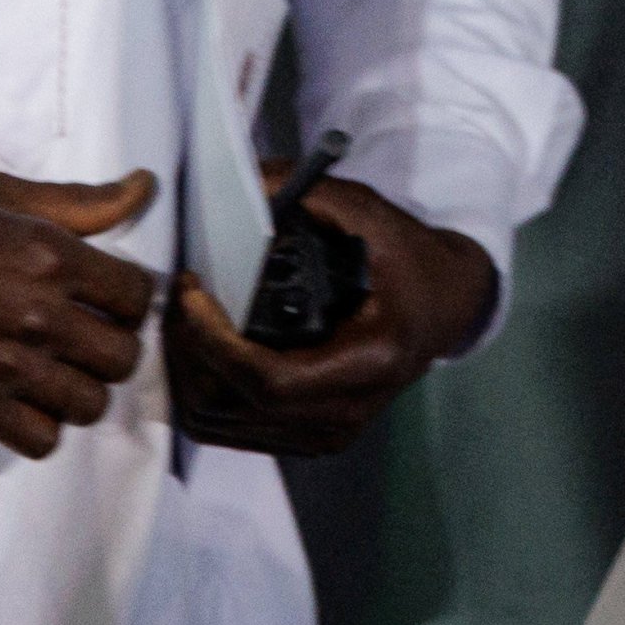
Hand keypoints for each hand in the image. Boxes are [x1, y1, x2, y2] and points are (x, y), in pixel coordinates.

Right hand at [0, 168, 158, 457]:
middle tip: (85, 334)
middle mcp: (38, 315)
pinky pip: (38, 441)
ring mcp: (2, 366)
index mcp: (50, 255)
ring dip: (81, 389)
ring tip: (57, 369)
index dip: (129, 295)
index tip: (107, 295)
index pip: (138, 295)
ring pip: (89, 404)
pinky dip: (41, 427)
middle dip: (112, 344)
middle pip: (123, 356)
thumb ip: (78, 201)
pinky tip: (24, 400)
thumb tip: (144, 186)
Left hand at [163, 172, 498, 456]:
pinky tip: (202, 346)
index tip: (192, 292)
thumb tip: (246, 185)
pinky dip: (199, 388)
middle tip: (179, 297)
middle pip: (229, 404)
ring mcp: (324, 434)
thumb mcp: (373, 216)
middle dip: (189, 350)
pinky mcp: (306, 439)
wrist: (446, 305)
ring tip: (184, 319)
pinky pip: (226, 428)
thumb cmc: (410, 260)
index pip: (269, 380)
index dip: (215, 342)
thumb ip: (314, 197)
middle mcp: (344, 414)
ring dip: (186, 370)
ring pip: (216, 422)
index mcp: (372, 362)